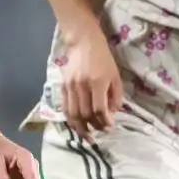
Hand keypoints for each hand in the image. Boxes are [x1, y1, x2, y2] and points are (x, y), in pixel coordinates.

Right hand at [61, 24, 122, 139]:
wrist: (83, 42)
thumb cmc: (103, 58)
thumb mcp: (115, 75)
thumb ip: (116, 96)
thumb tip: (111, 114)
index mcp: (97, 82)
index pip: (99, 109)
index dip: (104, 121)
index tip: (110, 126)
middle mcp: (82, 85)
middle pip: (85, 114)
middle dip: (94, 126)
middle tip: (101, 131)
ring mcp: (70, 86)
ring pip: (73, 114)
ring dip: (80, 128)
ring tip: (87, 136)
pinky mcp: (63, 86)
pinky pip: (65, 108)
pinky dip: (70, 120)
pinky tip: (76, 126)